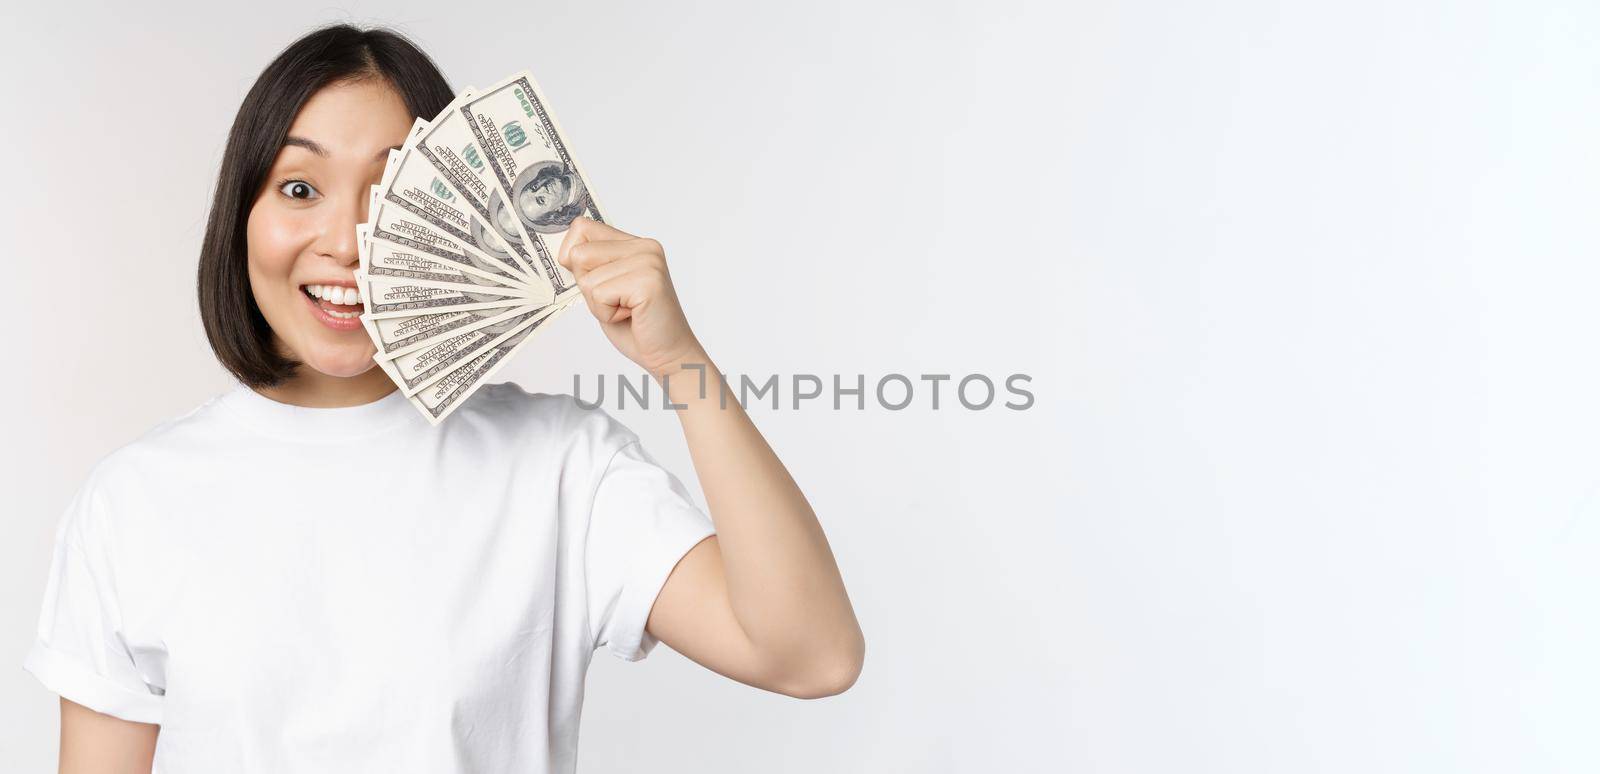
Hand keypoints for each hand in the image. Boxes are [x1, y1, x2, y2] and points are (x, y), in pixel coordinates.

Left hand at [556, 217, 704, 377]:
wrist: (668, 354)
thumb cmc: (636, 325)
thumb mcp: (604, 287)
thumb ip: (588, 265)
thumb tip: (562, 252)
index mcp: (634, 243)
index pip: (581, 228)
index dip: (574, 258)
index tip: (596, 282)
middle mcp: (644, 246)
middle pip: (579, 254)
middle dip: (588, 287)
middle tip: (617, 302)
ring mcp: (648, 261)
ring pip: (587, 278)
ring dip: (598, 304)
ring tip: (626, 310)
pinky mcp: (648, 281)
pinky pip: (599, 294)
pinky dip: (607, 314)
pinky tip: (631, 316)